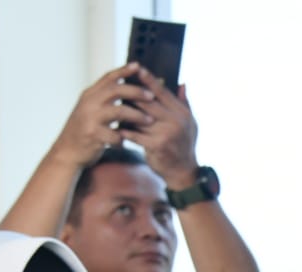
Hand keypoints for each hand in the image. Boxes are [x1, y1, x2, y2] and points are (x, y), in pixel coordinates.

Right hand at [48, 63, 154, 169]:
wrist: (67, 151)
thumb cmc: (85, 129)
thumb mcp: (91, 109)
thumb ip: (104, 99)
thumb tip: (124, 87)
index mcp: (90, 95)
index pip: (108, 78)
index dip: (124, 70)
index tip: (138, 65)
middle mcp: (89, 103)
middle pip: (115, 90)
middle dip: (136, 91)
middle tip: (152, 96)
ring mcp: (90, 118)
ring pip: (119, 111)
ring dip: (137, 115)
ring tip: (150, 120)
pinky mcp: (93, 135)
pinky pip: (116, 135)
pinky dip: (124, 138)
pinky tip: (127, 142)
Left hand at [120, 66, 199, 187]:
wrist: (183, 172)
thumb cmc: (184, 145)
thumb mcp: (190, 123)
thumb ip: (184, 103)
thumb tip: (182, 83)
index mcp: (182, 112)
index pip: (161, 91)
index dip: (147, 79)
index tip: (135, 68)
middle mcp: (175, 121)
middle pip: (148, 101)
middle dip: (130, 93)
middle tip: (116, 85)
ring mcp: (166, 133)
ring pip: (139, 117)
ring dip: (124, 112)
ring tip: (111, 105)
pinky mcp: (157, 145)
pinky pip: (136, 134)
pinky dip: (125, 131)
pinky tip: (116, 127)